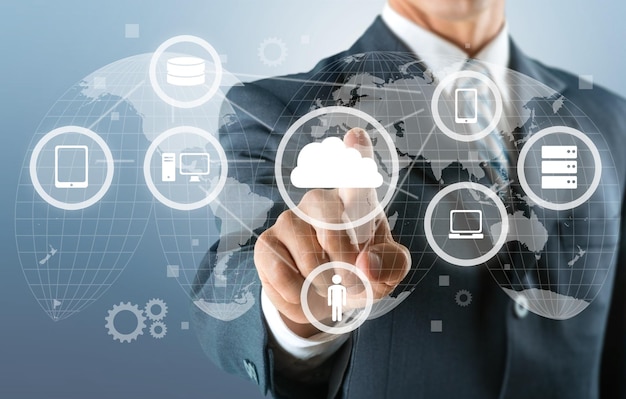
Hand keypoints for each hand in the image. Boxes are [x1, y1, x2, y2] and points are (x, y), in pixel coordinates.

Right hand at [255, 128, 410, 336]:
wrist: (322, 303)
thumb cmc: (359, 276)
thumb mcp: (387, 274)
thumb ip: (390, 265)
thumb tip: (365, 263)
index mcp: (357, 205)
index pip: (356, 173)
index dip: (356, 154)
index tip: (355, 136)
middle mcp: (321, 203)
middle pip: (329, 218)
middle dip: (343, 257)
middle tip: (349, 281)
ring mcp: (289, 220)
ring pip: (306, 251)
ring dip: (322, 281)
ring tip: (326, 286)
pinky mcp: (266, 243)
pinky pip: (281, 271)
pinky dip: (297, 292)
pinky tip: (302, 289)